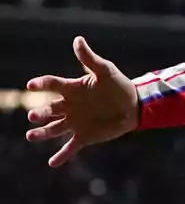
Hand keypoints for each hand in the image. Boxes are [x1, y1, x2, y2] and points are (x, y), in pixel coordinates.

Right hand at [26, 36, 138, 166]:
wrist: (134, 105)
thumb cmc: (119, 85)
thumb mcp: (106, 71)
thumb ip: (90, 59)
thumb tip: (77, 40)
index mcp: (72, 89)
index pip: (52, 84)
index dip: (41, 83)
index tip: (32, 84)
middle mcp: (69, 106)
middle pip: (49, 110)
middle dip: (40, 113)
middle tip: (34, 116)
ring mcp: (75, 122)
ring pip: (53, 129)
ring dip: (42, 133)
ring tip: (31, 135)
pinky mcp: (84, 136)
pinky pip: (70, 147)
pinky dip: (61, 155)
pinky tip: (52, 163)